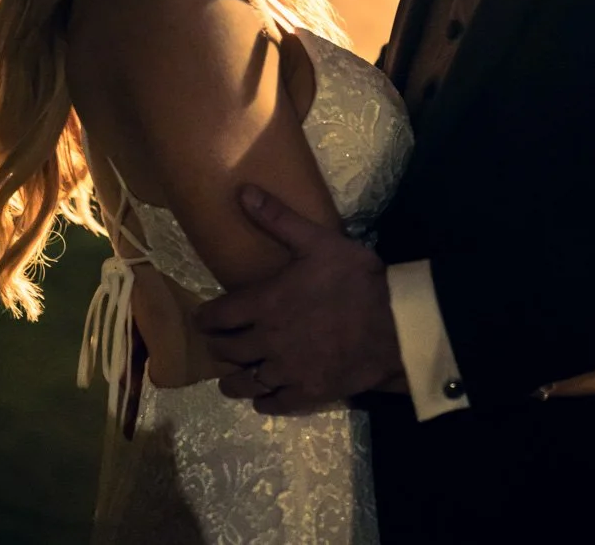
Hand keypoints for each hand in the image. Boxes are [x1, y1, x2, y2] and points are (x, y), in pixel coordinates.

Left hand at [194, 186, 404, 414]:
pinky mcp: (307, 393)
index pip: (219, 316)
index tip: (201, 319)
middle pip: (228, 351)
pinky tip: (262, 397)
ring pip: (245, 382)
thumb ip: (277, 218)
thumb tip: (242, 191)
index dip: (206, 318)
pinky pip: (273, 403)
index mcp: (265, 304)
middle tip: (216, 344)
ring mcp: (286, 371)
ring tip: (230, 379)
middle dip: (218, 347)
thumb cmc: (353, 278)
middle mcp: (266, 341)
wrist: (393, 324)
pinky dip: (263, 401)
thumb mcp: (317, 240)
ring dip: (233, 380)